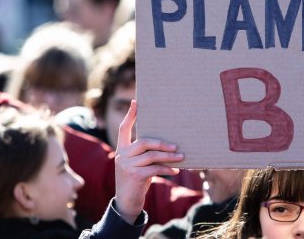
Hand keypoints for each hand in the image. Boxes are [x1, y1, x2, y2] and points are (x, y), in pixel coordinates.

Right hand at [114, 100, 183, 223]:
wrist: (127, 202)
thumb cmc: (137, 180)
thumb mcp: (139, 165)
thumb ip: (146, 154)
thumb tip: (170, 144)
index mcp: (122, 149)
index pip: (124, 128)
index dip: (130, 115)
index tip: (136, 101)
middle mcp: (122, 155)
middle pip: (144, 142)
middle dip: (162, 143)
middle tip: (177, 145)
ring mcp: (126, 165)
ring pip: (152, 156)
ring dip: (169, 157)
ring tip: (182, 157)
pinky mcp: (134, 176)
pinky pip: (154, 169)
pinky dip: (167, 169)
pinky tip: (175, 171)